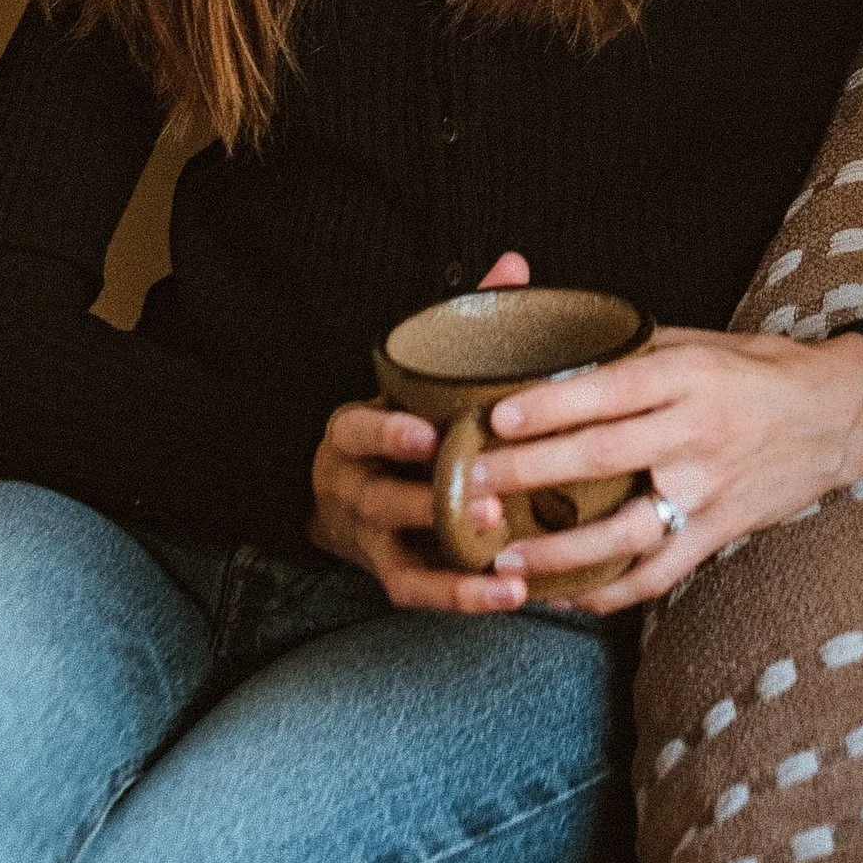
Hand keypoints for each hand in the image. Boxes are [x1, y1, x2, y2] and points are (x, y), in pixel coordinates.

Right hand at [307, 253, 533, 610]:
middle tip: (490, 502)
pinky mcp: (388, 573)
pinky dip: (463, 597)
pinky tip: (512, 596)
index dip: (389, 433)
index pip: (358, 428)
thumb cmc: (401, 420)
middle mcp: (352, 484)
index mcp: (353, 429)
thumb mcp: (414, 376)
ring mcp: (367, 535)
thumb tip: (515, 265)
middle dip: (433, 502)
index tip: (429, 432)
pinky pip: (419, 592)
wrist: (346, 491)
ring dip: (456, 562)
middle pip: (382, 498)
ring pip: (402, 554)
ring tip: (510, 560)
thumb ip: (458, 325)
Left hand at [467, 324, 862, 613]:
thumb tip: (554, 350)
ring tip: (504, 559)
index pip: (608, 390)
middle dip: (530, 474)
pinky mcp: (721, 531)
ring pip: (626, 530)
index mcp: (688, 377)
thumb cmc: (759, 369)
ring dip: (560, 550)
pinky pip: (661, 571)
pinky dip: (614, 591)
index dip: (550, 405)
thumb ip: (633, 351)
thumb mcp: (699, 341)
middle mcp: (696, 433)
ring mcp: (709, 490)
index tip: (495, 415)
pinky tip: (569, 599)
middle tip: (471, 486)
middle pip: (602, 457)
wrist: (841, 413)